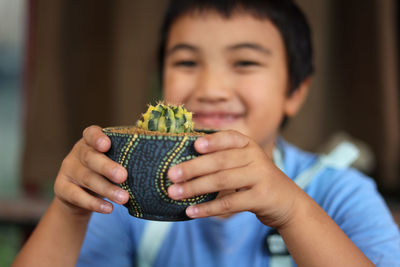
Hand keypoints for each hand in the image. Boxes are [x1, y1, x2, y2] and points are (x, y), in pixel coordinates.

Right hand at [53, 125, 129, 215]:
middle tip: (124, 176)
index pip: (91, 134)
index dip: (97, 138)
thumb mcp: (112, 159)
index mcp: (90, 141)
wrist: (79, 193)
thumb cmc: (105, 170)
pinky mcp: (62, 188)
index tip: (107, 144)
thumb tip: (154, 150)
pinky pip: (78, 197)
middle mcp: (77, 153)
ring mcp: (68, 170)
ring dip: (107, 189)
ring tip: (124, 198)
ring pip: (87, 179)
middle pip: (90, 158)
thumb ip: (126, 154)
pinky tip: (109, 208)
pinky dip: (94, 204)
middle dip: (107, 167)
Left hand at [167, 130, 303, 227]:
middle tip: (170, 175)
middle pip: (220, 161)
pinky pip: (230, 203)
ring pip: (222, 181)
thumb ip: (223, 159)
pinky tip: (191, 212)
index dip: (213, 141)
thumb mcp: (245, 163)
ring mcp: (260, 176)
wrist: (287, 201)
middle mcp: (255, 157)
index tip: (194, 145)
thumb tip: (184, 163)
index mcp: (248, 145)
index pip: (230, 137)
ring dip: (195, 188)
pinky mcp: (261, 197)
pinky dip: (208, 208)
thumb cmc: (256, 180)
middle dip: (193, 168)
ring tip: (174, 194)